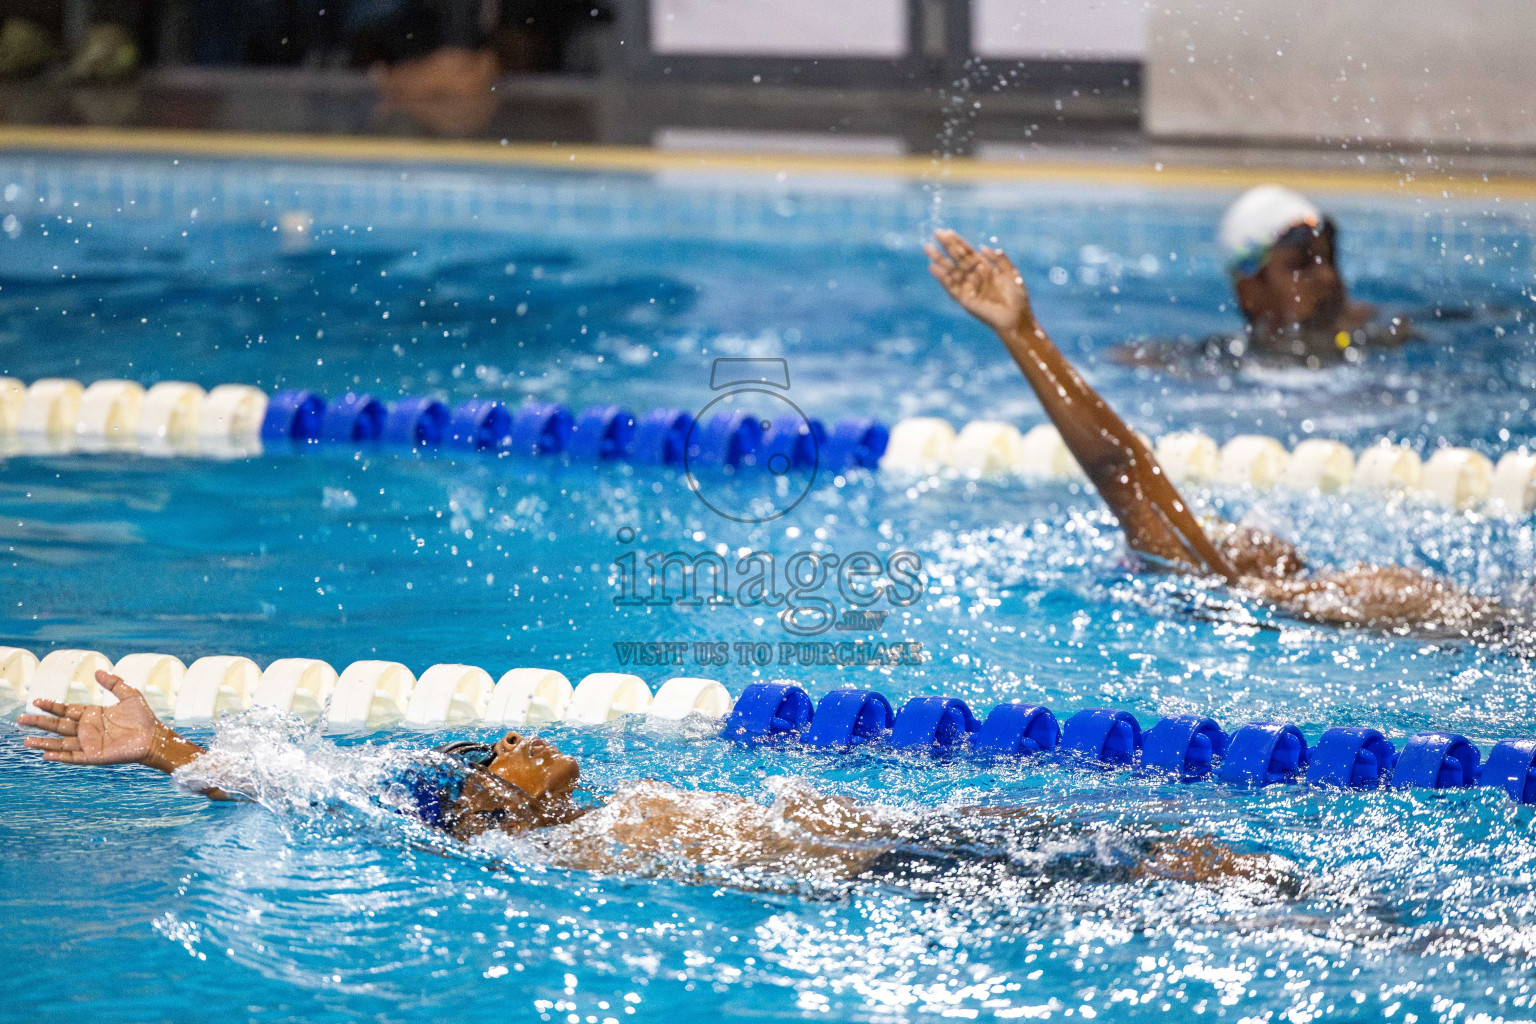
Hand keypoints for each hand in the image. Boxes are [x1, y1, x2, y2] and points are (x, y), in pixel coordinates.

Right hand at [20, 670, 160, 764]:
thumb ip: (114, 683)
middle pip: (58, 725)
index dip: (52, 706)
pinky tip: (46, 755)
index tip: (36, 701)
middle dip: (40, 722)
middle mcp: (87, 729)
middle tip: (21, 719)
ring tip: (26, 741)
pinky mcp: (95, 756)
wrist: (155, 737)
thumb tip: (98, 671)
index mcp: (93, 714)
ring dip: (44, 742)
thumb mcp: (129, 694)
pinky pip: (74, 757)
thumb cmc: (144, 718)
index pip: (67, 710)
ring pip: (61, 743)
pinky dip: (60, 756)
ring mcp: (90, 743)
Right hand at [925, 229, 1033, 335]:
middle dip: (947, 246)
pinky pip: (951, 287)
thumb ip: (998, 259)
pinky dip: (942, 278)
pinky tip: (933, 268)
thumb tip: (982, 247)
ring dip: (939, 260)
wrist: (1016, 318)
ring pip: (951, 271)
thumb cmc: (1017, 297)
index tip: (947, 232)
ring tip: (927, 248)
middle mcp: (974, 277)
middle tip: (935, 233)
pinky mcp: (964, 300)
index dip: (958, 242)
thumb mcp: (1010, 272)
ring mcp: (968, 288)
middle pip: (958, 259)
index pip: (968, 252)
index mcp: (984, 269)